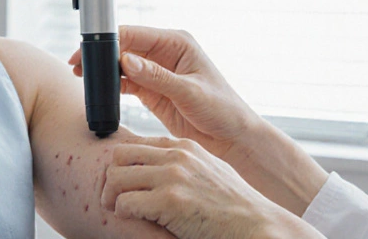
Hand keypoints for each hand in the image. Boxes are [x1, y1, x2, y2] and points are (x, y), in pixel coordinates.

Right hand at [69, 25, 260, 158]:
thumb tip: (127, 60)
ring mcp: (157, 71)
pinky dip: (113, 85)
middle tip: (77, 64)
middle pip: (125, 47)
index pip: (136, 35)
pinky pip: (128, 83)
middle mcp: (165, 53)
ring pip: (123, 65)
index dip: (110, 40)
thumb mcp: (189, 92)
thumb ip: (157, 77)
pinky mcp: (153, 91)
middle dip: (101, 54)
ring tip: (80, 75)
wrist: (231, 137)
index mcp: (177, 43)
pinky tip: (98, 90)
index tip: (89, 49)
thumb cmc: (222, 109)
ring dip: (104, 70)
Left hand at [102, 136, 322, 238]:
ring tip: (121, 212)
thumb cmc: (235, 206)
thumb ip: (187, 164)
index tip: (126, 185)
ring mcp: (173, 176)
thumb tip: (163, 166)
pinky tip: (138, 222)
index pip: (137, 144)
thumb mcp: (211, 171)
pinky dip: (124, 215)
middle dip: (112, 178)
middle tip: (115, 199)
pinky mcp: (170, 200)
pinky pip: (125, 203)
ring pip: (116, 177)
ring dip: (113, 198)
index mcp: (185, 146)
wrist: (255, 224)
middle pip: (119, 155)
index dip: (126, 166)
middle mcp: (177, 155)